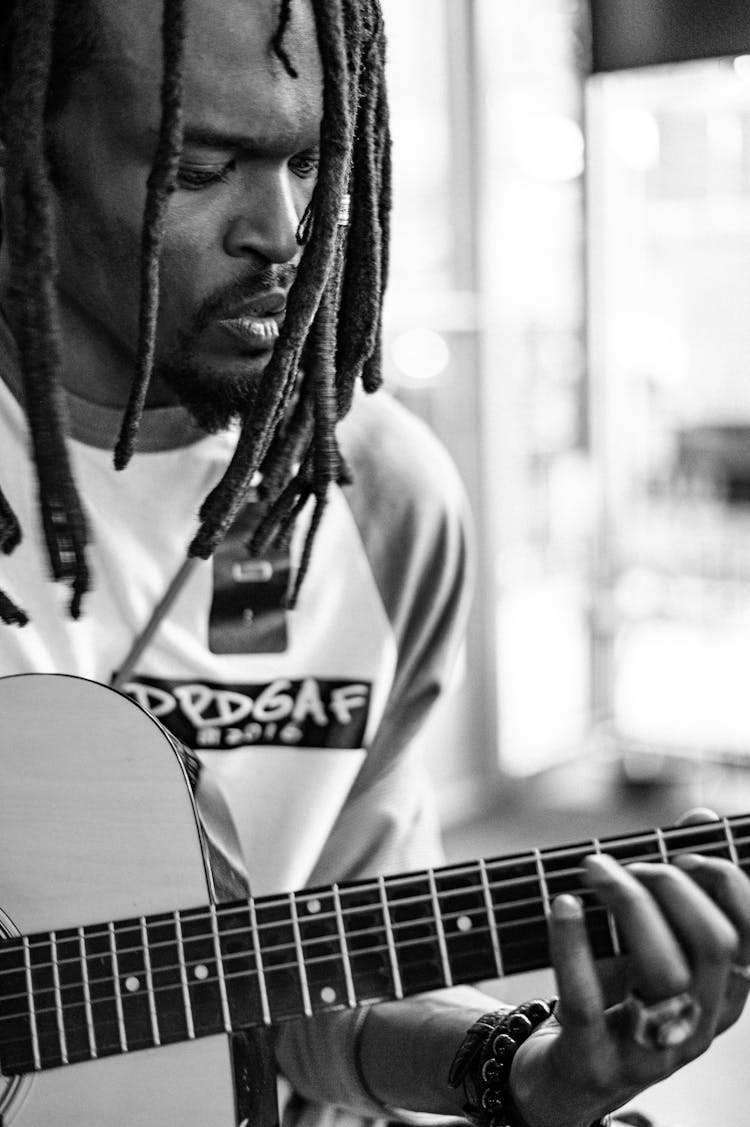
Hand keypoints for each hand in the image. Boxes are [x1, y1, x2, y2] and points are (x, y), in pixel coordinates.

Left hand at [509, 840, 749, 1126]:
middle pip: (713, 946)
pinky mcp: (594, 1063)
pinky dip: (572, 943)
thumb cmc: (614, 997)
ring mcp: (649, 1052)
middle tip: (633, 862)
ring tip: (596, 872)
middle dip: (674, 886)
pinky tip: (564, 903)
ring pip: (663, 971)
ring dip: (629, 904)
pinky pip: (588, 1001)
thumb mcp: (648, 945)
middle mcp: (696, 1027)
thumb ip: (677, 884)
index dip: (730, 887)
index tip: (688, 853)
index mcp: (720, 998)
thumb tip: (702, 816)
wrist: (560, 1077)